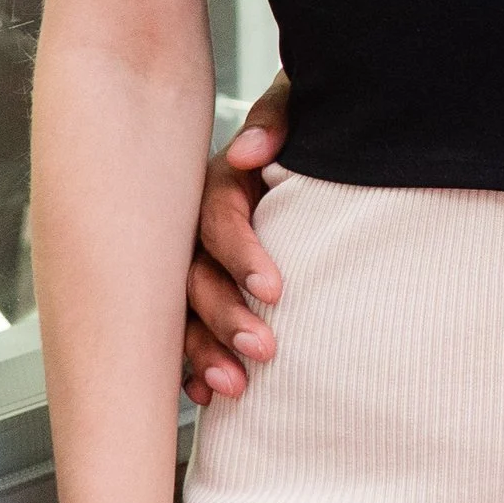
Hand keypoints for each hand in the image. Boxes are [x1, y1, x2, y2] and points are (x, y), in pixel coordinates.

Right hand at [182, 77, 289, 403]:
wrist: (318, 157)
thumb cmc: (311, 132)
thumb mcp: (302, 109)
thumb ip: (279, 118)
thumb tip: (248, 152)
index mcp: (218, 183)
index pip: (219, 220)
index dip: (242, 254)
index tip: (274, 289)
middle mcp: (198, 226)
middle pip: (196, 274)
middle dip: (225, 316)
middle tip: (264, 349)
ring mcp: (196, 262)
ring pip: (185, 310)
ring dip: (206, 350)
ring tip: (235, 386)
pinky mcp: (205, 294)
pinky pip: (185, 332)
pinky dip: (193, 365)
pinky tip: (204, 394)